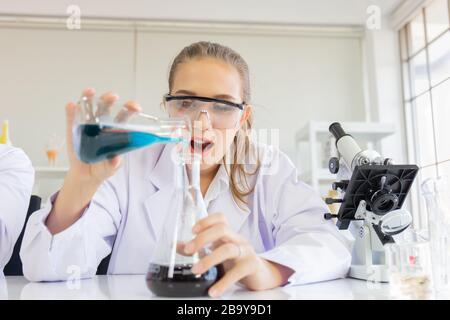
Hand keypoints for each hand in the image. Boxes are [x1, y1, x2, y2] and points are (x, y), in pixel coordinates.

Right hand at [46, 89, 140, 233]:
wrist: (86, 176)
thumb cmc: (103, 168)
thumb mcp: (110, 168)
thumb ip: (113, 164)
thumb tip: (115, 159)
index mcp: (115, 131)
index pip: (124, 116)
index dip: (130, 108)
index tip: (135, 107)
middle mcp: (102, 124)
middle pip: (106, 107)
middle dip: (109, 99)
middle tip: (113, 97)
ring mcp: (87, 125)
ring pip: (89, 107)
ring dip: (89, 97)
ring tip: (89, 91)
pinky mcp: (74, 130)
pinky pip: (72, 118)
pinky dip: (71, 111)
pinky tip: (71, 106)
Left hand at [183, 213, 293, 296]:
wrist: (261, 275)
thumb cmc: (237, 261)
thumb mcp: (218, 253)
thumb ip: (198, 249)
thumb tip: (176, 245)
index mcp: (228, 235)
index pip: (220, 218)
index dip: (206, 221)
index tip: (192, 230)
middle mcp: (237, 240)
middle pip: (222, 229)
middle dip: (203, 237)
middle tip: (189, 250)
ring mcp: (246, 251)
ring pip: (228, 249)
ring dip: (209, 259)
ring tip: (196, 270)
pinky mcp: (251, 266)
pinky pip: (238, 272)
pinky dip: (224, 282)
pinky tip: (214, 290)